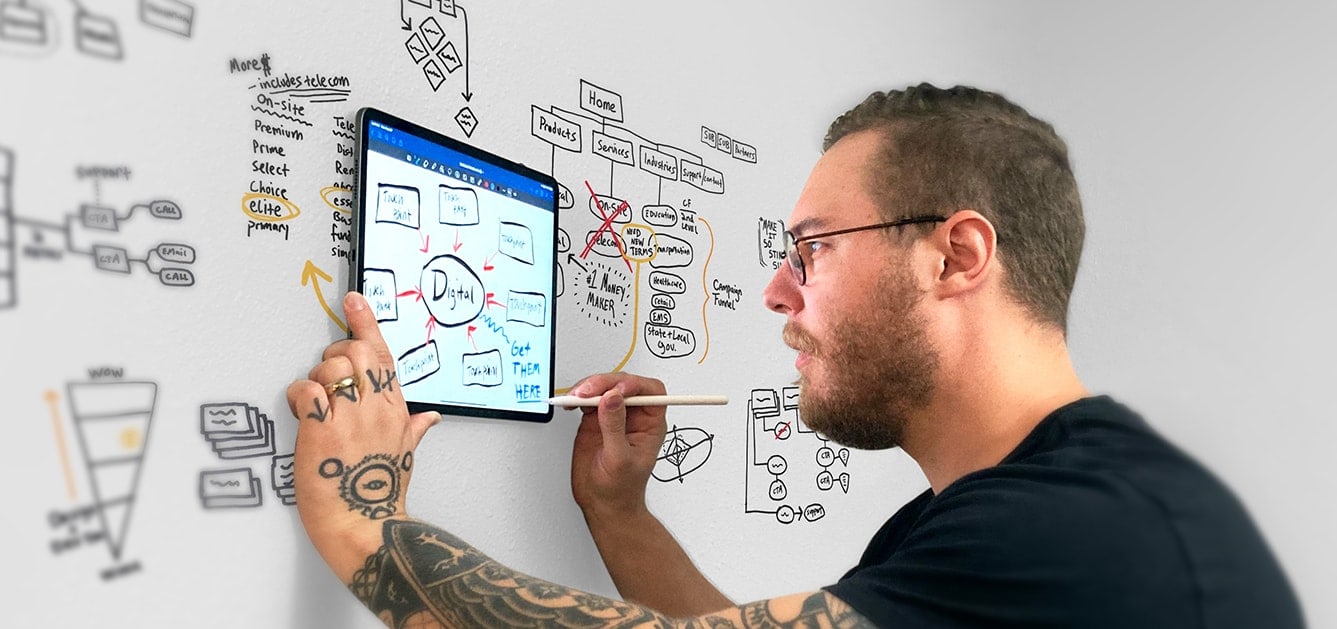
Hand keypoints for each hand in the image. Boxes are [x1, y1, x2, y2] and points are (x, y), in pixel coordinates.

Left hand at [285, 292, 439, 560]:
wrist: (364, 525)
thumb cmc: (382, 495)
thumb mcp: (405, 456)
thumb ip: (415, 430)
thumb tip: (430, 419)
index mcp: (396, 409)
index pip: (382, 354)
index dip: (366, 323)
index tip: (354, 301)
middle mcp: (376, 407)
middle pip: (353, 352)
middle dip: (333, 357)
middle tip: (326, 380)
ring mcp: (351, 417)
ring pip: (329, 366)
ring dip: (315, 379)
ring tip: (315, 407)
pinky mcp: (322, 429)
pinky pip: (306, 391)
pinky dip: (298, 396)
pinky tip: (302, 412)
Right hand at [567, 373, 667, 520]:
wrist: (603, 504)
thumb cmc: (621, 489)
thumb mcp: (619, 459)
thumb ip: (615, 427)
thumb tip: (612, 398)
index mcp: (650, 424)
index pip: (650, 391)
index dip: (635, 384)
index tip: (616, 389)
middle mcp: (633, 417)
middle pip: (623, 385)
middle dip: (604, 383)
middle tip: (586, 392)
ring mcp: (613, 417)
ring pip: (604, 388)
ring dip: (588, 388)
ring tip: (575, 398)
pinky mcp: (595, 420)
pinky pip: (588, 399)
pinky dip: (578, 397)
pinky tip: (571, 403)